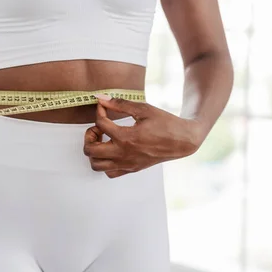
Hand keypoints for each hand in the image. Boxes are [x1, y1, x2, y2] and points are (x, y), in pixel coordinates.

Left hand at [83, 95, 204, 178]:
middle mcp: (123, 154)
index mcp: (126, 137)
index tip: (102, 106)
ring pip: (96, 165)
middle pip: (90, 150)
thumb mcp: (143, 109)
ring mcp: (127, 164)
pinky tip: (111, 150)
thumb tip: (101, 99)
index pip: (100, 123)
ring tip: (103, 140)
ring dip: (94, 151)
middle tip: (98, 128)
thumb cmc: (165, 123)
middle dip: (89, 136)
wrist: (182, 140)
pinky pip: (109, 172)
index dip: (99, 111)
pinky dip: (104, 162)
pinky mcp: (131, 169)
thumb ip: (120, 104)